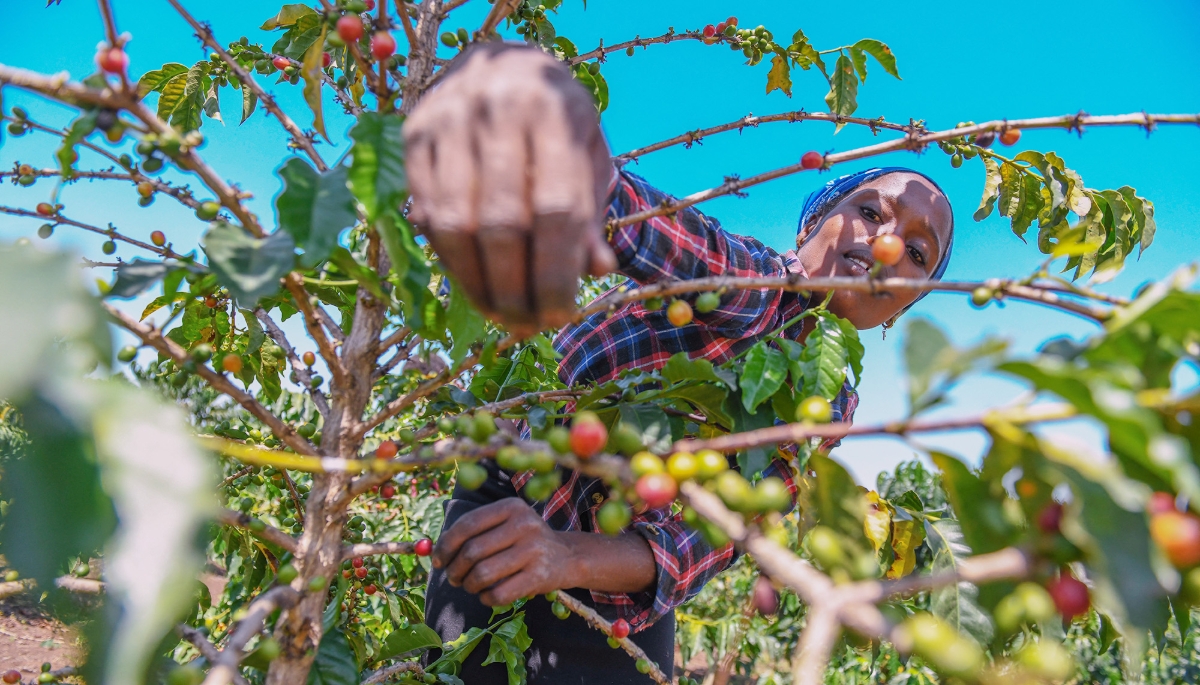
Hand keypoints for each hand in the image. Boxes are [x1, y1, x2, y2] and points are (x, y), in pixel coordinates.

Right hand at [404, 43, 616, 334]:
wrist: (501, 59)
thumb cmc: (555, 120)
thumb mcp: (587, 155)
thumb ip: (590, 210)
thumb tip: (596, 270)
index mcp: (554, 111)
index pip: (555, 209)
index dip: (555, 273)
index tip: (560, 316)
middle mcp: (497, 108)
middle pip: (503, 223)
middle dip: (516, 288)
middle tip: (528, 325)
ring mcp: (447, 120)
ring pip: (456, 224)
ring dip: (478, 285)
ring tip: (500, 315)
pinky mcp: (413, 136)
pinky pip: (426, 214)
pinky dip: (450, 260)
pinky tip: (473, 283)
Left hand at [431, 498, 575, 605]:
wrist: (567, 557)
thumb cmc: (524, 541)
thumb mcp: (505, 523)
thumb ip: (473, 532)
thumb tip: (434, 552)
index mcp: (511, 507)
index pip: (467, 525)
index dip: (446, 545)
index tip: (438, 561)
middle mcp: (524, 525)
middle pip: (472, 551)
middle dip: (455, 569)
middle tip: (453, 578)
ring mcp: (534, 551)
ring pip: (483, 574)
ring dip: (468, 585)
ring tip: (469, 586)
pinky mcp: (539, 577)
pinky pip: (499, 593)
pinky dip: (485, 598)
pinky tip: (486, 595)